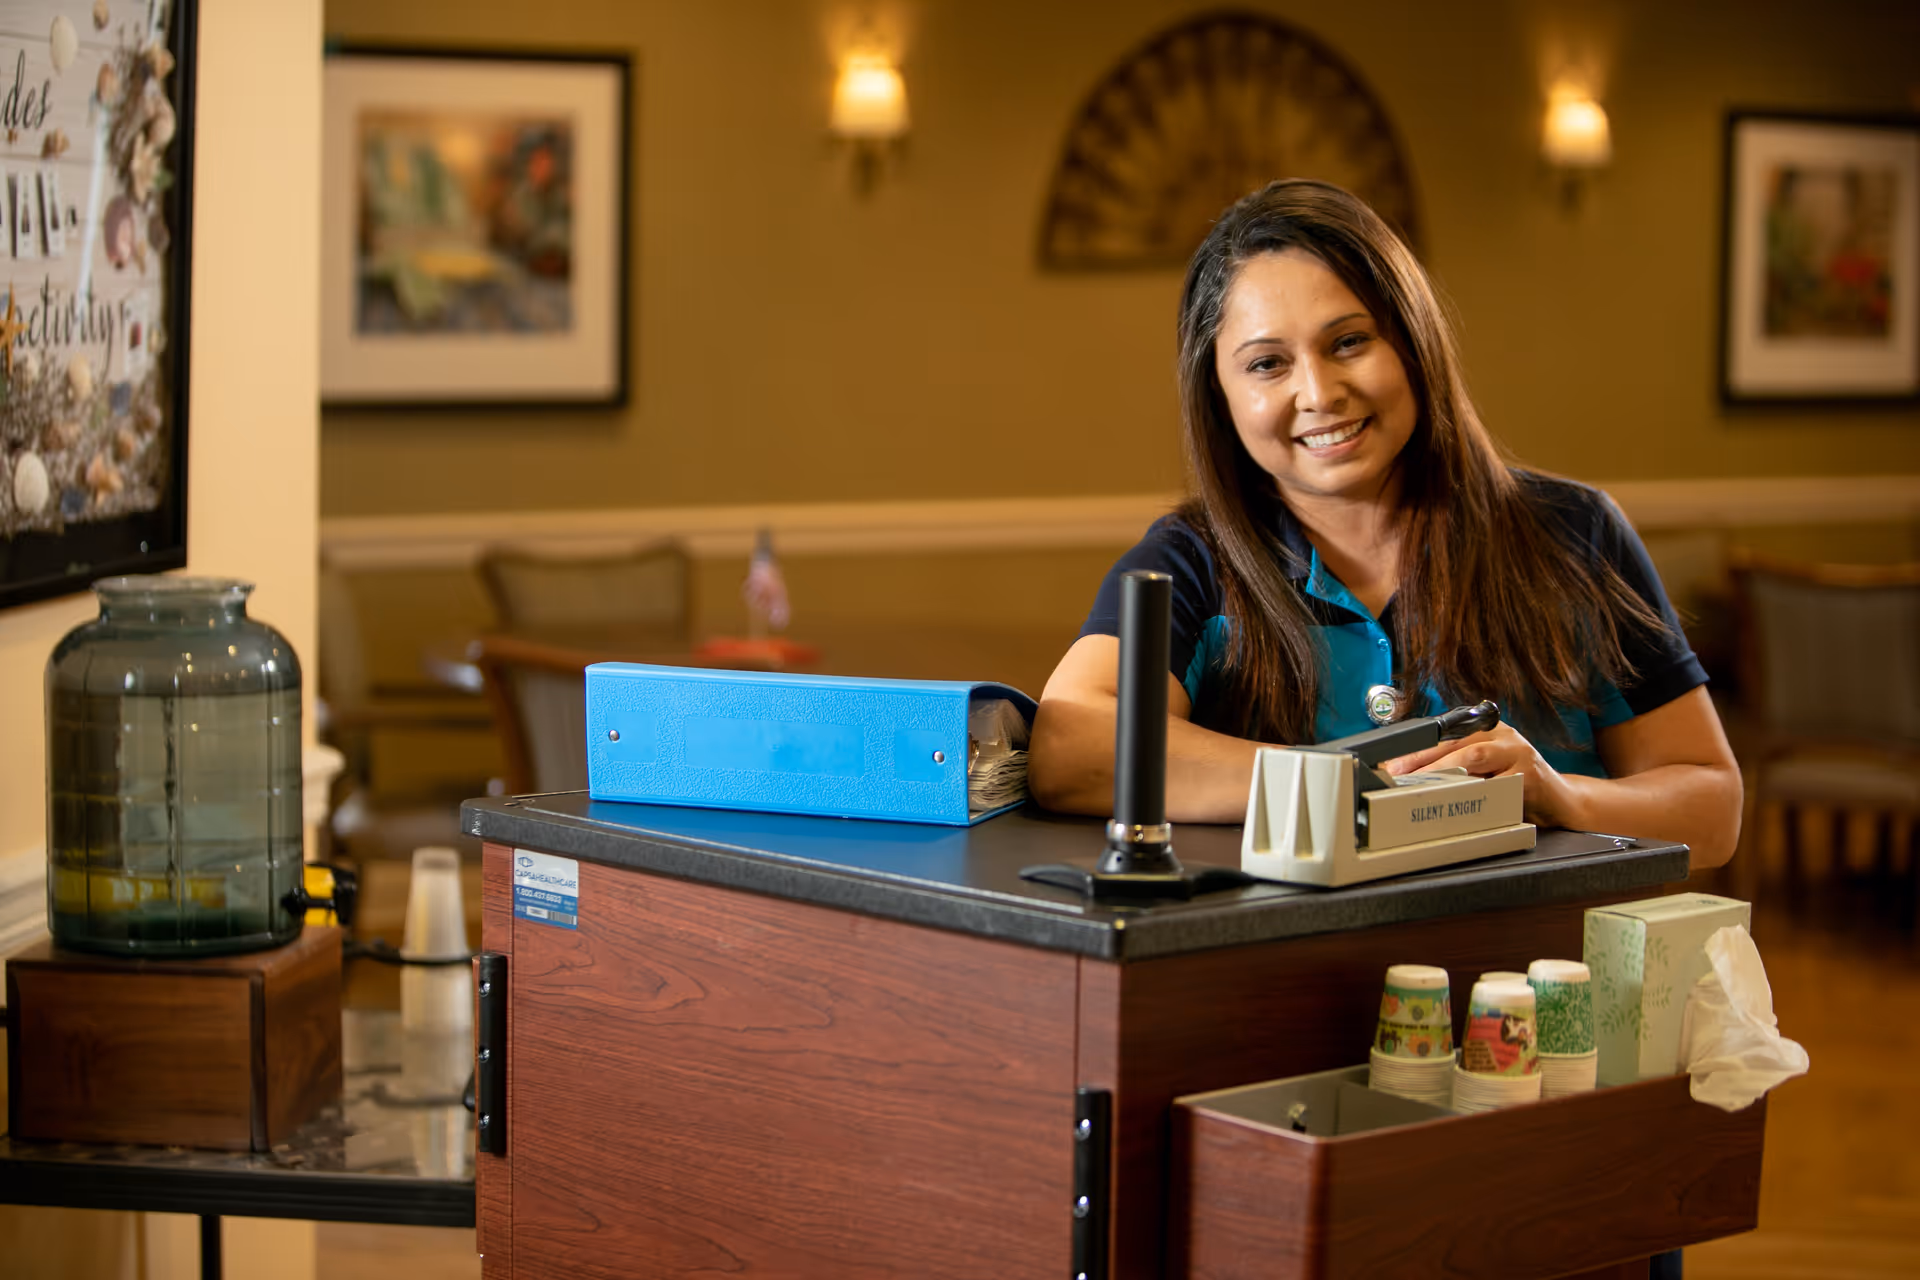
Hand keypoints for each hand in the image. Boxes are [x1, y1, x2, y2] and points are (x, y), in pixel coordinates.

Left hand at [1383, 724, 1580, 829]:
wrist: (1562, 801)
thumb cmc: (1518, 785)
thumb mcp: (1486, 770)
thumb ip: (1457, 767)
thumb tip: (1411, 777)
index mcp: (1487, 730)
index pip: (1445, 735)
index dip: (1416, 749)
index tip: (1393, 764)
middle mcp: (1502, 736)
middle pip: (1455, 742)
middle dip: (1423, 759)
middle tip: (1399, 776)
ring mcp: (1518, 752)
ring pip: (1474, 757)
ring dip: (1444, 771)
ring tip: (1421, 784)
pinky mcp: (1530, 775)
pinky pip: (1497, 784)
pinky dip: (1476, 793)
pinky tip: (1459, 801)